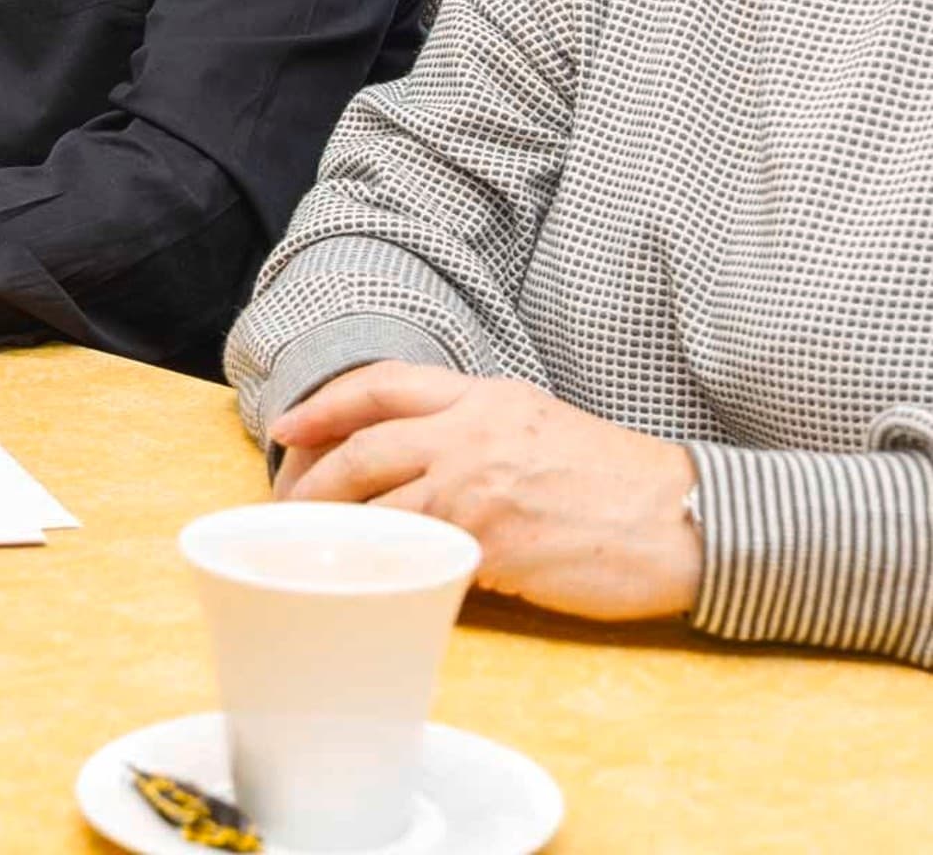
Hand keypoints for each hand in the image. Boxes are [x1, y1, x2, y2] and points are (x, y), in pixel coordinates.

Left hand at [270, 362, 701, 621]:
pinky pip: (416, 555)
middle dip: (311, 477)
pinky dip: (381, 568)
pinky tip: (364, 583)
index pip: (384, 384)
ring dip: (333, 528)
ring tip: (311, 550)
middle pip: (364, 445)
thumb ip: (477, 428)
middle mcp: (474, 430)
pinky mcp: (493, 543)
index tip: (287, 427)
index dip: (325, 404)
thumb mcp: (538, 424)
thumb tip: (417, 457)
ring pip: (377, 502)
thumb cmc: (615, 480)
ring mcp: (481, 486)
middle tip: (283, 505)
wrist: (683, 517)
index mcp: (486, 395)